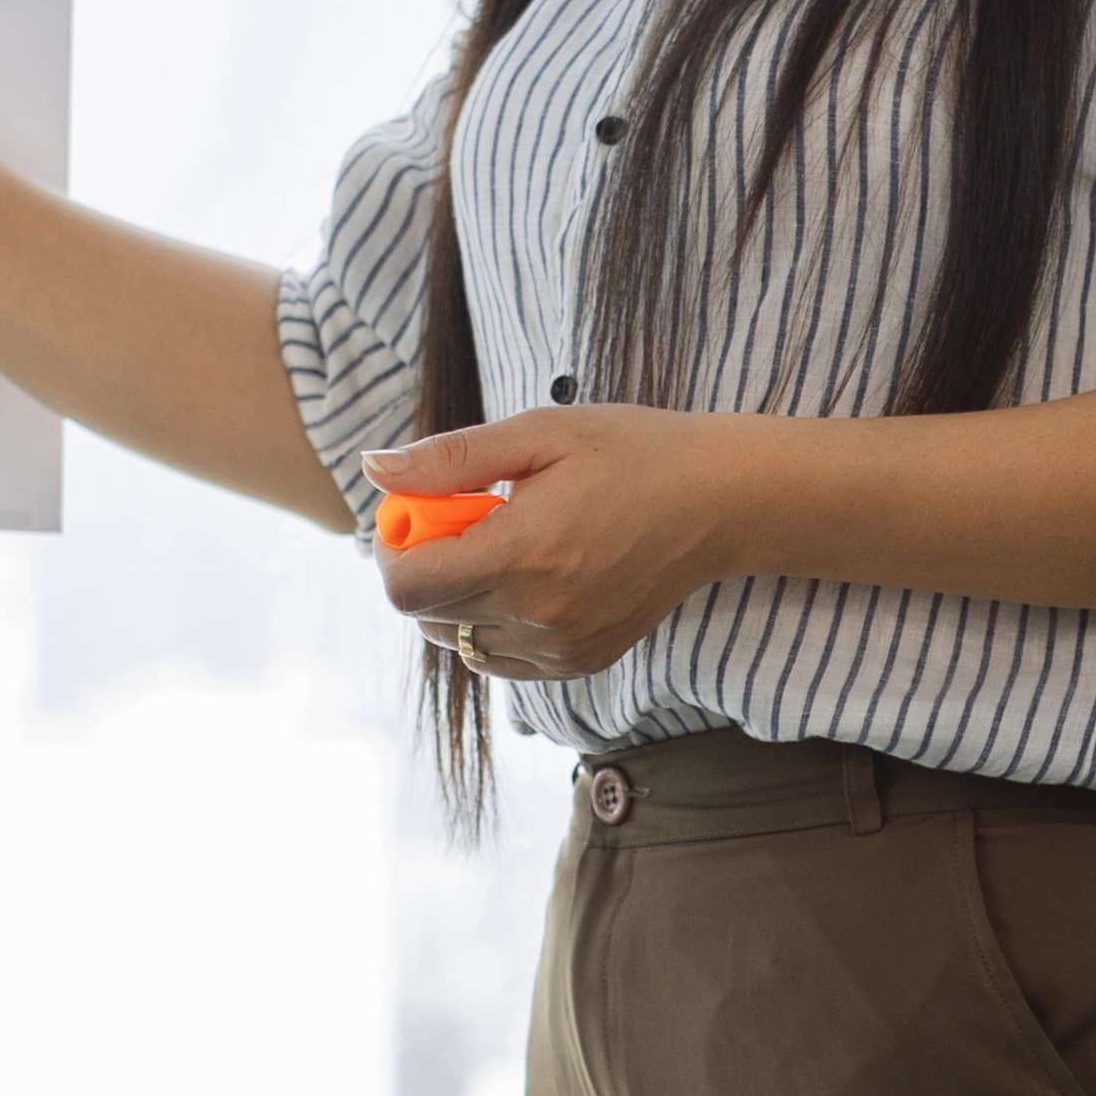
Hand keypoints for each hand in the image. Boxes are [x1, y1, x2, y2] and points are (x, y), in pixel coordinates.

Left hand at [368, 405, 814, 684]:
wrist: (721, 502)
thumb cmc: (632, 453)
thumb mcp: (539, 433)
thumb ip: (450, 458)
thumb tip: (374, 469)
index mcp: (523, 554)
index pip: (407, 588)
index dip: (394, 551)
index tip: (419, 516)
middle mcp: (540, 615)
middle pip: (427, 618)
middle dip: (426, 568)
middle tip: (467, 521)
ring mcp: (563, 647)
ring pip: (461, 643)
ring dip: (458, 601)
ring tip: (506, 549)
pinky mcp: (581, 662)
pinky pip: (503, 657)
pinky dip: (495, 623)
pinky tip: (531, 579)